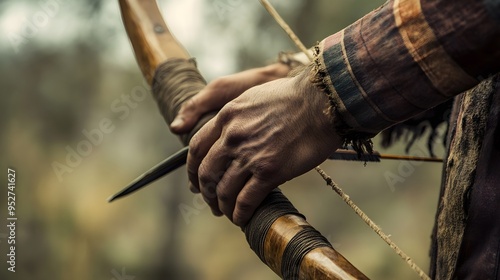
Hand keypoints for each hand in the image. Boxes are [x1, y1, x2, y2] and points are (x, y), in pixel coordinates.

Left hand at [187, 67, 342, 225]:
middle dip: (205, 193)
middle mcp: (232, 137)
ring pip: (223, 191)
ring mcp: (250, 156)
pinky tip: (241, 218)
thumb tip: (228, 133)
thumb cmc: (292, 96)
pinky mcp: (270, 172)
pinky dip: (240, 214)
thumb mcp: (252, 96)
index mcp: (226, 117)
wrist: (320, 101)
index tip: (196, 180)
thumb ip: (234, 116)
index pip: (195, 148)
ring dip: (222, 206)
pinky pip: (246, 201)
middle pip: (206, 173)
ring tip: (226, 213)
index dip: (192, 169)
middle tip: (211, 201)